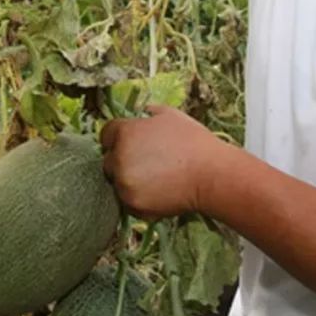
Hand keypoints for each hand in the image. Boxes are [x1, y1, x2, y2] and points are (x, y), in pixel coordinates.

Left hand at [99, 105, 228, 218]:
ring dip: (130, 181)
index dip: (117, 138)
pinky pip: (128, 200)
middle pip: (108, 161)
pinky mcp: (132, 203)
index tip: (131, 144)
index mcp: (125, 132)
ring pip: (118, 183)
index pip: (106, 135)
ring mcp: (124, 182)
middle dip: (122, 161)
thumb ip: (148, 112)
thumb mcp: (170, 115)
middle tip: (146, 164)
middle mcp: (119, 158)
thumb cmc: (193, 141)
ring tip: (155, 179)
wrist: (210, 174)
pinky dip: (139, 198)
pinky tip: (158, 192)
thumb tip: (142, 113)